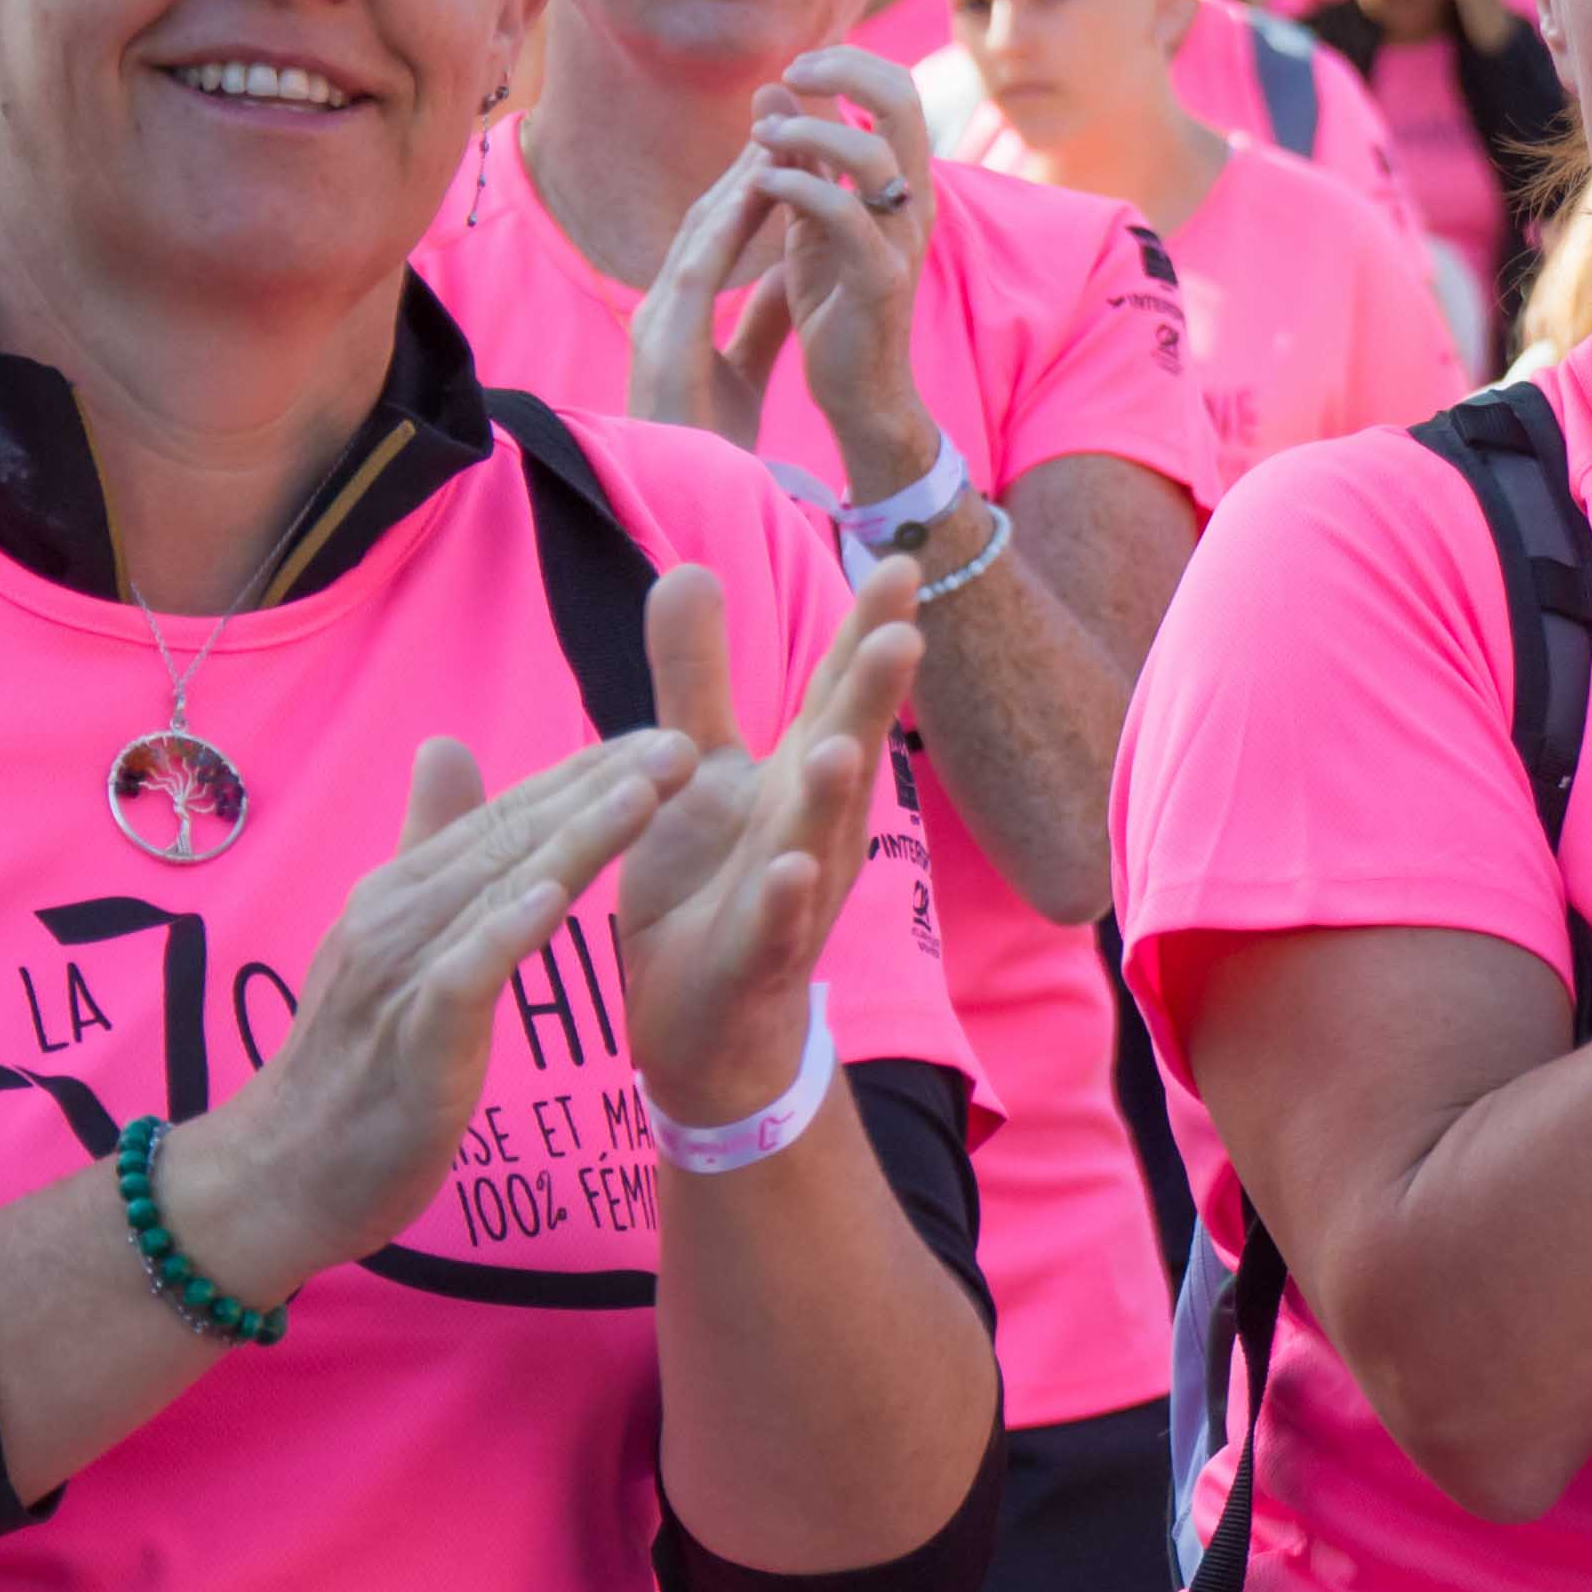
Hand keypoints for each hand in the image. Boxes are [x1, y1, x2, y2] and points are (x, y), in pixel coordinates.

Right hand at [163, 731, 692, 1294]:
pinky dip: (505, 932)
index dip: (585, 776)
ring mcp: (400, 975)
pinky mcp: (411, 1040)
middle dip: (599, 788)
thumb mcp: (394, 941)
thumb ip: (426, 848)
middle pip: (513, 839)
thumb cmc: (350, 1065)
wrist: (280, 1173)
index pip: (507, 818)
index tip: (661, 740)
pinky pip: (463, 976)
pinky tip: (556, 898)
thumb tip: (446, 748)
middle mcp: (397, 917)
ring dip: (572, 839)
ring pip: (497, 891)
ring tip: (642, 794)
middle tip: (680, 744)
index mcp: (403, 893)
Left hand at [614, 554, 924, 1126]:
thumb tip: (688, 567)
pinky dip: (782, 900)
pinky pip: (773, 929)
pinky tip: (786, 869)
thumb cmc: (712, 886)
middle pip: (848, 751)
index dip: (868, 633)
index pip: (838, 693)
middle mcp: (813, 829)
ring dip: (833, 795)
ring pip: (819, 838)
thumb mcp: (697, 770)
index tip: (899, 564)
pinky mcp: (753, 960)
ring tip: (838, 745)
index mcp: (799, 777)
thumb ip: (696, 676)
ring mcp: (790, 895)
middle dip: (873, 698)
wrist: (706, 1028)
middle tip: (904, 631)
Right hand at [629, 142, 797, 450]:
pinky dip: (726, 225)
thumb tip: (792, 271)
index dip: (752, 185)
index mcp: (680, 311)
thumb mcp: (746, 369)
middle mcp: (663, 303)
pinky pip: (697, 268)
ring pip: (699, 229)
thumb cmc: (710, 443)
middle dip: (743, 163)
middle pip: (706, 217)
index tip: (789, 145)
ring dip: (736, 178)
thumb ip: (762, 319)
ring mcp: (658, 318)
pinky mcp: (665, 340)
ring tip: (776, 132)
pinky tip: (756, 189)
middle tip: (782, 113)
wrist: (685, 502)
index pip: (718, 233)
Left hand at [749, 46, 943, 495]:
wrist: (858, 387)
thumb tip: (772, 86)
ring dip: (807, 132)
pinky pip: (844, 214)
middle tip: (790, 75)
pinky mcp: (879, 279)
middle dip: (843, 72)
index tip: (797, 68)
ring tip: (762, 139)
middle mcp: (913, 200)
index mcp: (903, 180)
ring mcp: (901, 239)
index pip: (898, 90)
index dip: (850, 61)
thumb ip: (800, 153)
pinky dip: (798, 186)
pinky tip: (761, 182)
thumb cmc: (835, 300)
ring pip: (872, 153)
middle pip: (903, 101)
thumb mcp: (810, 213)